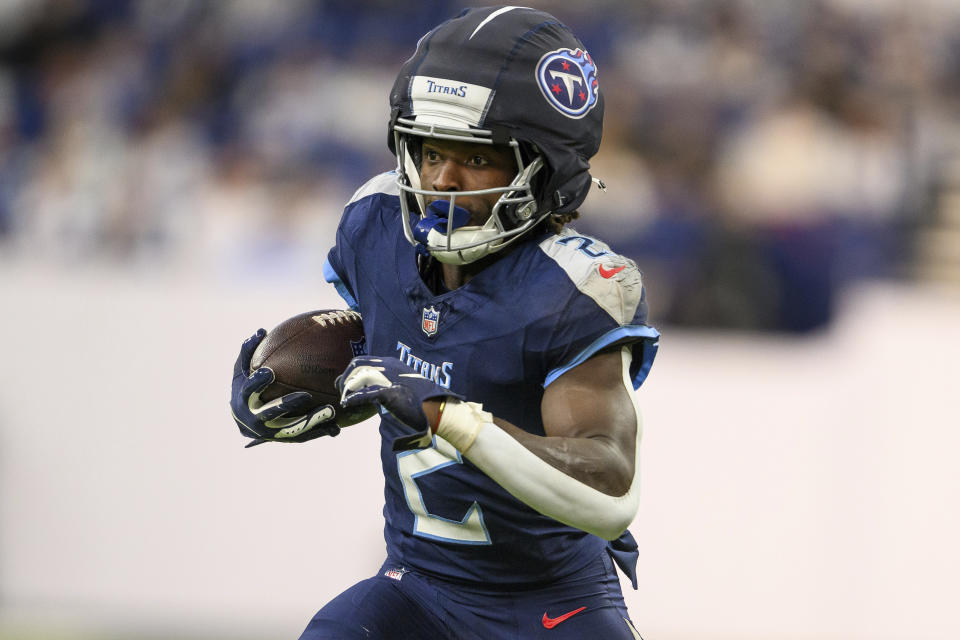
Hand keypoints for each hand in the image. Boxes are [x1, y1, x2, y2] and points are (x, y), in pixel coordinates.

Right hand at [230, 329, 340, 446]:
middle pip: (271, 414)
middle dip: (287, 405)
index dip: (258, 383)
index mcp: (244, 401)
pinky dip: (319, 432)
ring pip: (292, 428)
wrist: (244, 420)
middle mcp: (256, 419)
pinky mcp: (285, 438)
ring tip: (329, 412)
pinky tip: (336, 428)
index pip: (250, 391)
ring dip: (310, 420)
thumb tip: (261, 331)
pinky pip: (304, 436)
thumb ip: (248, 352)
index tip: (269, 372)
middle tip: (304, 395)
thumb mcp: (242, 371)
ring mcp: (271, 432)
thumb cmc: (244, 388)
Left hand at [337, 356, 461, 449]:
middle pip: (357, 365)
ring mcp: (390, 378)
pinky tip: (347, 403)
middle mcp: (389, 367)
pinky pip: (367, 393)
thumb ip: (381, 386)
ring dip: (348, 388)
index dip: (350, 372)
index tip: (346, 386)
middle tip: (342, 392)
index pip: (361, 361)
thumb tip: (362, 392)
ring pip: (359, 376)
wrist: (437, 408)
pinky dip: (355, 398)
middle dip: (346, 378)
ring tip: (345, 400)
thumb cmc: (419, 401)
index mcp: (391, 364)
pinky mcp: (391, 392)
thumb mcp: (398, 387)